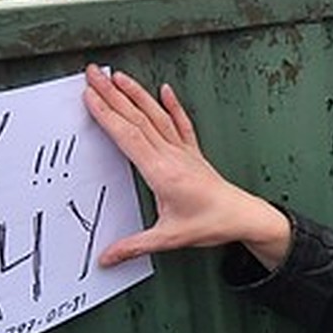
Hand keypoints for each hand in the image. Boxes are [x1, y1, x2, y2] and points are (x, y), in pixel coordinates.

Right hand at [83, 65, 291, 269]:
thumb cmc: (210, 224)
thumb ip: (135, 246)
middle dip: (112, 95)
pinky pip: (181, 124)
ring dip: (136, 94)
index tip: (90, 96)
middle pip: (138, 119)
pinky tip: (164, 90)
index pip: (129, 137)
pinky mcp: (193, 153)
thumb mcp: (169, 238)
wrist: (243, 217)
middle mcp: (172, 156)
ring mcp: (184, 152)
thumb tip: (106, 257)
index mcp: (162, 172)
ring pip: (156, 116)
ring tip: (118, 76)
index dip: (107, 115)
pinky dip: (172, 106)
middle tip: (93, 74)